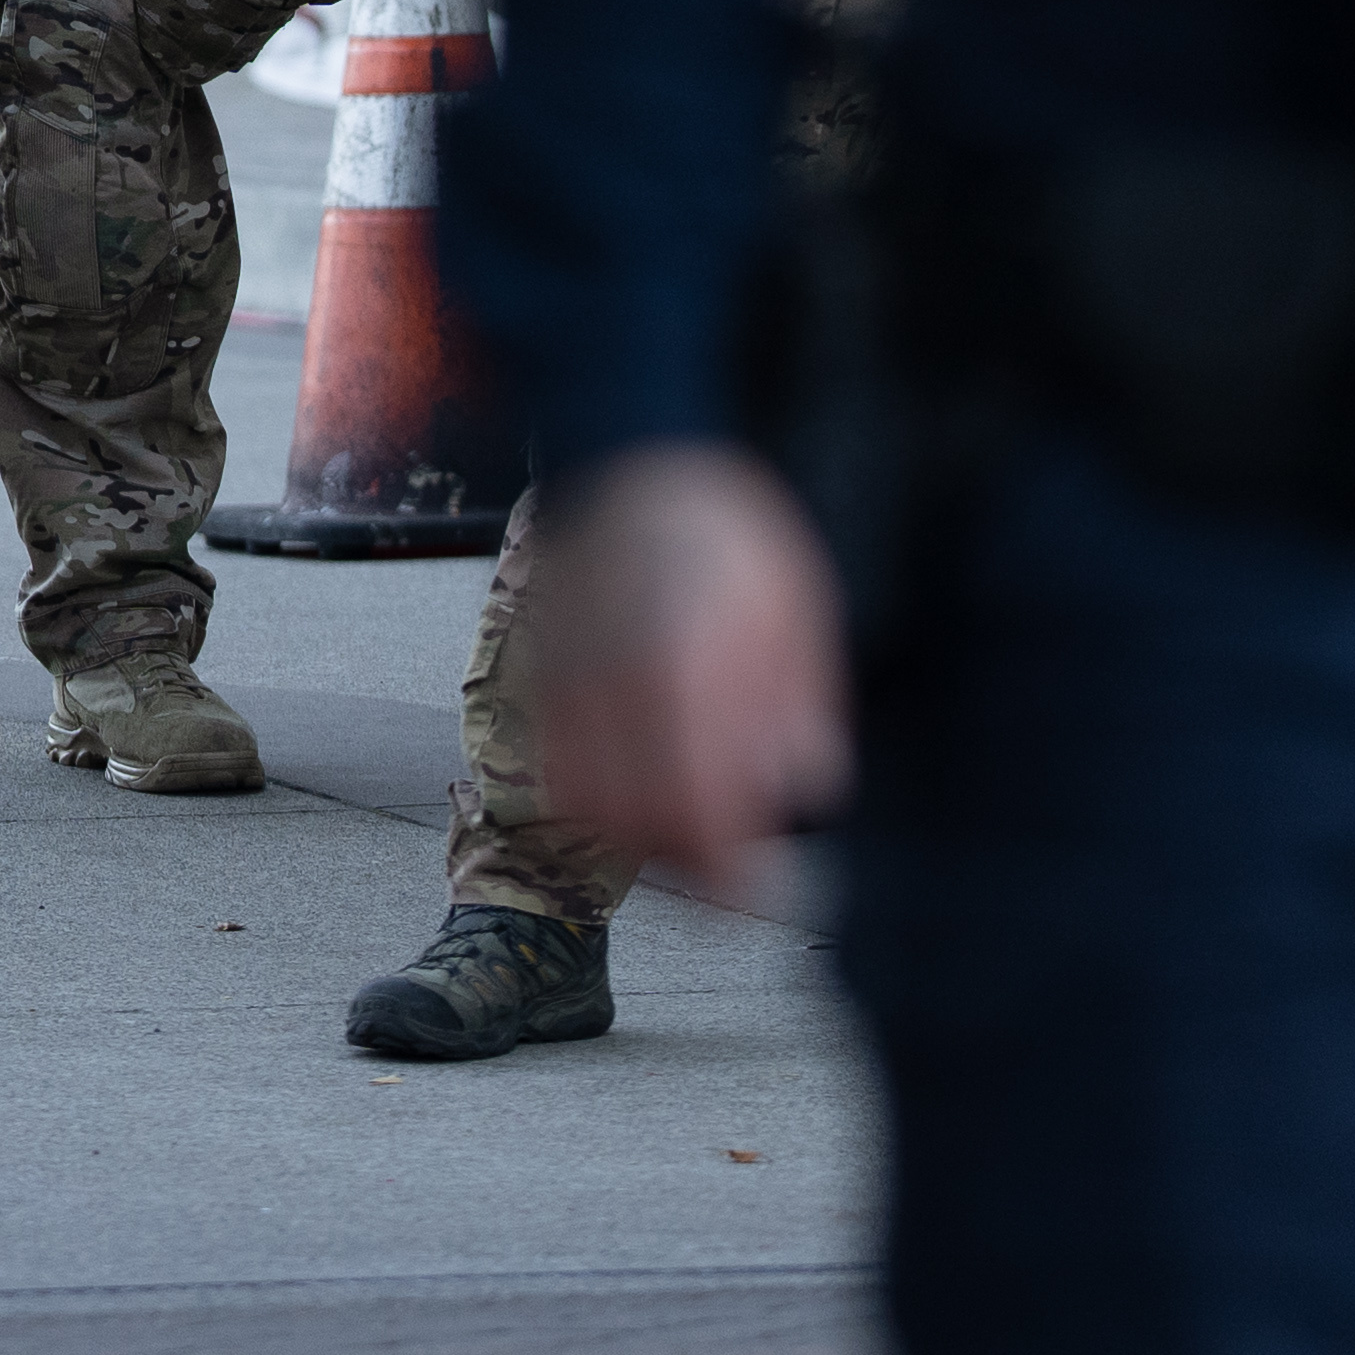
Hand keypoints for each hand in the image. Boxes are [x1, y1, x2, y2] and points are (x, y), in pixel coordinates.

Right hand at [518, 443, 849, 910]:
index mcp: (694, 680)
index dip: (732, 876)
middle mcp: (625, 693)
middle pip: (644, 828)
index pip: (704, 817)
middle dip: (690, 866)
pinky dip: (589, 799)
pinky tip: (627, 790)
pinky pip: (555, 766)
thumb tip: (807, 783)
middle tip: (727, 870)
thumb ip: (804, 703)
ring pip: (591, 807)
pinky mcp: (547, 675)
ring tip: (680, 832)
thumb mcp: (797, 611)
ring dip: (637, 837)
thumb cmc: (723, 532)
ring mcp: (576, 686)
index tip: (758, 893)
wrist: (629, 460)